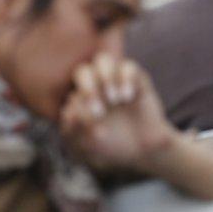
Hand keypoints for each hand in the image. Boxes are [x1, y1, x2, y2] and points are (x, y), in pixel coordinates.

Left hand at [59, 53, 180, 174]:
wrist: (142, 151)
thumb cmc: (110, 147)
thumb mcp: (87, 146)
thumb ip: (73, 130)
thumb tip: (70, 112)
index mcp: (78, 100)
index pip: (71, 92)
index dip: (78, 107)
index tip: (91, 124)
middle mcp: (94, 86)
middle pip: (83, 71)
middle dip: (88, 89)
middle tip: (98, 112)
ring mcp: (115, 80)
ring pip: (103, 60)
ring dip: (105, 78)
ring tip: (114, 100)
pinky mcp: (136, 79)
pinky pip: (128, 65)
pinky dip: (125, 78)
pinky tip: (127, 97)